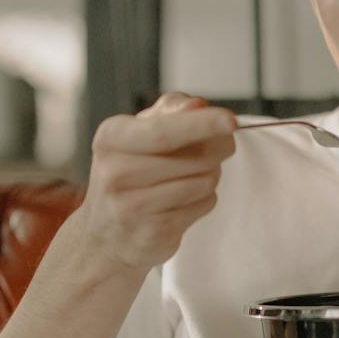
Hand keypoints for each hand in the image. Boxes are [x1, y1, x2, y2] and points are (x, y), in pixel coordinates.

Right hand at [81, 92, 236, 272]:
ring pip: (205, 181)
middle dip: (216, 150)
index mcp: (112, 138)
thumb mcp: (142, 131)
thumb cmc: (132, 170)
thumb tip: (197, 105)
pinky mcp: (154, 232)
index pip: (163, 132)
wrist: (108, 232)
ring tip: (187, 178)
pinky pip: (205, 204)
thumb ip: (172, 111)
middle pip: (196, 157)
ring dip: (210, 176)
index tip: (230, 121)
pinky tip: (182, 201)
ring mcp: (132, 207)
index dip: (201, 125)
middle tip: (212, 149)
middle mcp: (116, 172)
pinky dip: (204, 199)